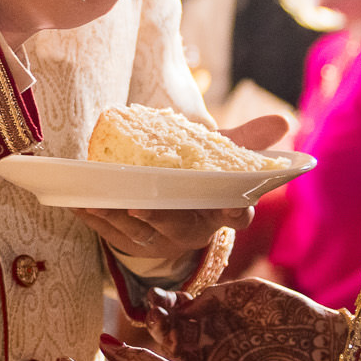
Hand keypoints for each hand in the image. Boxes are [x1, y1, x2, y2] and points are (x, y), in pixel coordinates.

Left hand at [77, 115, 289, 269]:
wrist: (173, 200)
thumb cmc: (202, 174)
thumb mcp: (223, 155)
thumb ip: (249, 140)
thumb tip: (283, 120)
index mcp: (222, 210)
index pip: (237, 215)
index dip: (233, 212)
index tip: (227, 205)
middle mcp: (193, 230)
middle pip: (180, 229)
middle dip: (160, 218)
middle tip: (140, 205)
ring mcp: (162, 239)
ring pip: (140, 233)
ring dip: (117, 218)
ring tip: (98, 199)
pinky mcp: (132, 240)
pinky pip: (110, 233)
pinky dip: (95, 220)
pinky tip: (78, 204)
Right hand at [145, 277, 350, 360]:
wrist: (321, 340)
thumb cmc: (288, 309)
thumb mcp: (248, 292)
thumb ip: (216, 297)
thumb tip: (182, 306)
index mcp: (217, 318)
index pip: (182, 313)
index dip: (166, 305)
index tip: (154, 297)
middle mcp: (215, 341)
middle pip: (177, 335)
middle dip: (160, 323)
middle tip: (153, 314)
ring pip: (184, 356)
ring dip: (167, 341)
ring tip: (159, 325)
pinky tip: (176, 349)